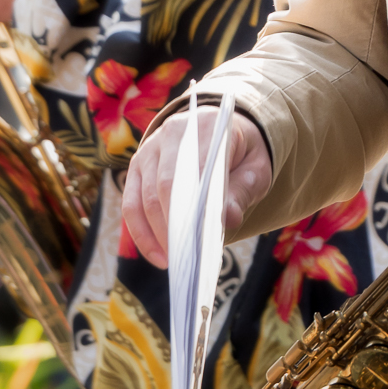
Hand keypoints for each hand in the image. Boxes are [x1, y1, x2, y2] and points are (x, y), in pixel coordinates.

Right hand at [122, 108, 273, 268]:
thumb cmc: (243, 154)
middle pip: (164, 186)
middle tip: (189, 259)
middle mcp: (171, 133)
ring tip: (177, 262)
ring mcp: (149, 150)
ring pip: (143, 199)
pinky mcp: (137, 168)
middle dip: (174, 227)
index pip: (194, 169)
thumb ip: (243, 190)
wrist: (226, 132)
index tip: (204, 240)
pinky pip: (131, 205)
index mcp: (205, 126)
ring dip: (157, 235)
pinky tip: (160, 256)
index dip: (195, 206)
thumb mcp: (256, 168)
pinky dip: (142, 234)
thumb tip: (227, 219)